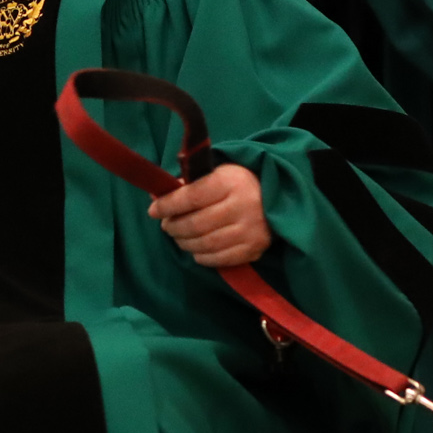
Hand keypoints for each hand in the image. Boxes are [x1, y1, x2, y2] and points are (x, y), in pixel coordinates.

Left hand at [149, 161, 270, 268]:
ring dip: (184, 242)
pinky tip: (195, 249)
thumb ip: (190, 184)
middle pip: (195, 224)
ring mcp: (249, 231)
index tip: (153, 210)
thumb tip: (158, 195)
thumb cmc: (240, 183)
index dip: (168, 205)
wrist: (279, 198)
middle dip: (174, 226)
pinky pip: (218, 258)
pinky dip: (201, 256)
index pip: (191, 197)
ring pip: (204, 244)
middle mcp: (242, 206)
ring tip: (178, 236)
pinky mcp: (253, 249)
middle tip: (166, 225)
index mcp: (230, 182)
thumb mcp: (218, 173)